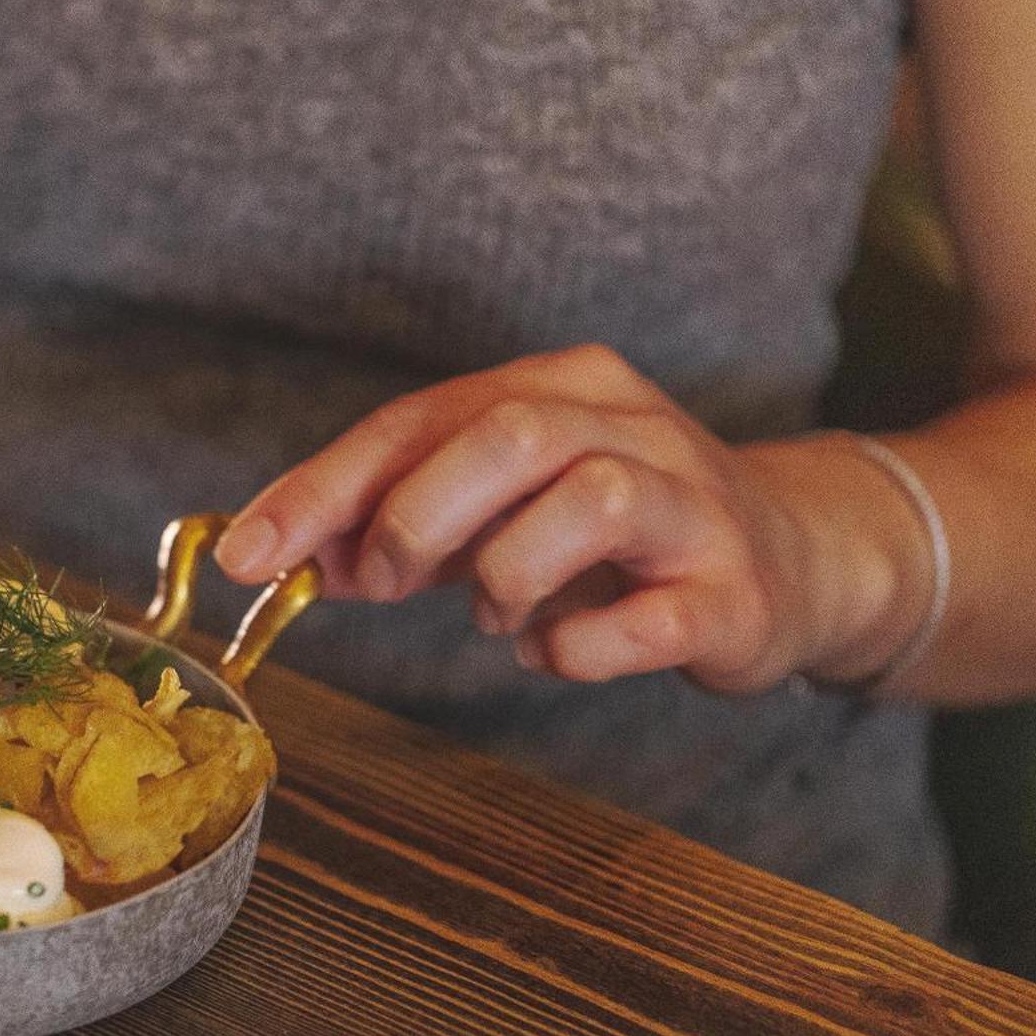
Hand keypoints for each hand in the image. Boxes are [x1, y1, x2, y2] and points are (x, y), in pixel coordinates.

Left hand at [213, 344, 827, 692]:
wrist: (790, 564)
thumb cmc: (613, 536)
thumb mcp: (494, 510)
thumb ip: (393, 521)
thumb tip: (283, 554)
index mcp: (560, 385)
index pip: (418, 420)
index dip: (322, 488)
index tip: (245, 553)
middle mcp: (629, 426)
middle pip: (509, 435)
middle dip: (416, 517)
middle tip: (380, 582)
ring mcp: (692, 504)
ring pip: (587, 503)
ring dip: (505, 574)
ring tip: (495, 611)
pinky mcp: (731, 592)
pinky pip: (644, 622)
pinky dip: (573, 648)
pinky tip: (555, 650)